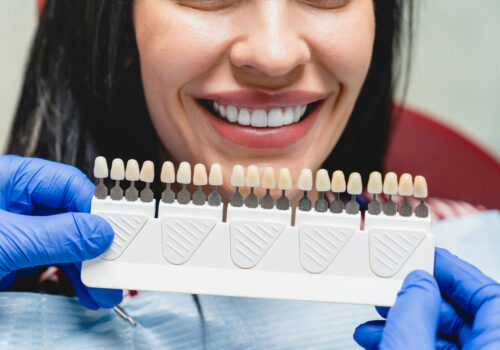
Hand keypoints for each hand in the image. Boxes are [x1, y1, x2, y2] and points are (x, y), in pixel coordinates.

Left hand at [0, 155, 121, 308]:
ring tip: (102, 293)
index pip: (70, 186)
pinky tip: (80, 291)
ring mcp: (16, 232)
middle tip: (115, 271)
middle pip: (72, 218)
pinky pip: (51, 264)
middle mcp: (17, 202)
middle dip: (95, 247)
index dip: (98, 210)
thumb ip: (56, 235)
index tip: (118, 235)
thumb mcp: (2, 240)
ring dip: (86, 269)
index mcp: (12, 180)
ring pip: (65, 244)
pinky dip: (68, 279)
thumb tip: (100, 232)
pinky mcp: (12, 258)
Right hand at [354, 247, 499, 348]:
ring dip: (408, 323)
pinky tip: (378, 338)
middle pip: (464, 315)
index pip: (490, 296)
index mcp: (496, 347)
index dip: (457, 272)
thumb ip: (414, 315)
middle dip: (421, 299)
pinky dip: (409, 342)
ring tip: (375, 319)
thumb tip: (416, 284)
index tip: (430, 258)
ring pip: (447, 338)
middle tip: (393, 288)